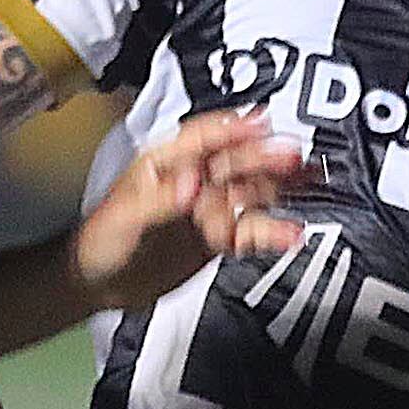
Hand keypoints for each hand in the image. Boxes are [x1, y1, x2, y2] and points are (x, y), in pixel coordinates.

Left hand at [71, 107, 307, 310]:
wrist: (100, 284)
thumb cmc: (100, 242)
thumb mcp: (125, 216)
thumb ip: (161, 200)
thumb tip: (191, 186)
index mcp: (166, 161)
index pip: (203, 137)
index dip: (232, 129)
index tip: (259, 124)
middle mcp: (193, 178)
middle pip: (236, 161)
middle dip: (265, 156)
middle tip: (292, 155)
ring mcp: (209, 207)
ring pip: (251, 192)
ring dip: (280, 187)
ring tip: (308, 183)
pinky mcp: (218, 236)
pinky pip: (250, 230)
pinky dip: (272, 232)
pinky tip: (291, 233)